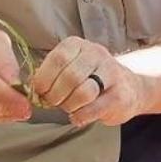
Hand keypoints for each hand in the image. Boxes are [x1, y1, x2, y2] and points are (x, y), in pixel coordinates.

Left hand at [31, 36, 145, 127]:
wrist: (130, 89)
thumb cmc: (91, 79)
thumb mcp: (70, 68)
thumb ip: (51, 74)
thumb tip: (30, 89)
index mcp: (78, 45)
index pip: (58, 58)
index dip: (44, 78)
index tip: (40, 91)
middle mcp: (96, 54)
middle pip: (69, 76)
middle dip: (55, 95)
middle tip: (54, 103)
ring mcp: (111, 73)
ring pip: (83, 92)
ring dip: (69, 106)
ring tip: (68, 108)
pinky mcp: (120, 95)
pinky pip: (93, 108)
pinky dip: (80, 116)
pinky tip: (78, 116)